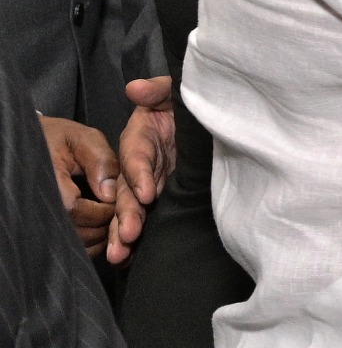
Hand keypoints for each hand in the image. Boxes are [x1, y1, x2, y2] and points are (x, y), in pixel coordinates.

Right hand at [40, 115, 118, 257]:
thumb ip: (100, 161)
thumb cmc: (56, 138)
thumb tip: (111, 193)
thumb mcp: (80, 138)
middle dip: (104, 225)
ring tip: (106, 216)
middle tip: (116, 210)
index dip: (103, 210)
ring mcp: (37, 220)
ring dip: (98, 236)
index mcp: (47, 185)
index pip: (76, 211)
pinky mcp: (43, 228)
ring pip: (74, 243)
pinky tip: (95, 225)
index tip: (116, 200)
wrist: (27, 145)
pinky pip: (69, 245)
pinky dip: (88, 242)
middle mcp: (40, 208)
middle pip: (76, 232)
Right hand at [107, 76, 176, 261]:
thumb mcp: (177, 92)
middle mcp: (142, 163)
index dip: (139, 174)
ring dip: (125, 231)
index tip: (146, 193)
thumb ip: (159, 90)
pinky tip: (132, 258)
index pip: (136, 156)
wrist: (216, 119)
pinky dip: (139, 237)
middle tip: (126, 237)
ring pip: (132, 208)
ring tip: (120, 255)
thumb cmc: (192, 103)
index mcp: (142, 137)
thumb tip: (135, 88)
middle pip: (126, 189)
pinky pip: (149, 217)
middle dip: (125, 214)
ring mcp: (153, 182)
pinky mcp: (165, 197)